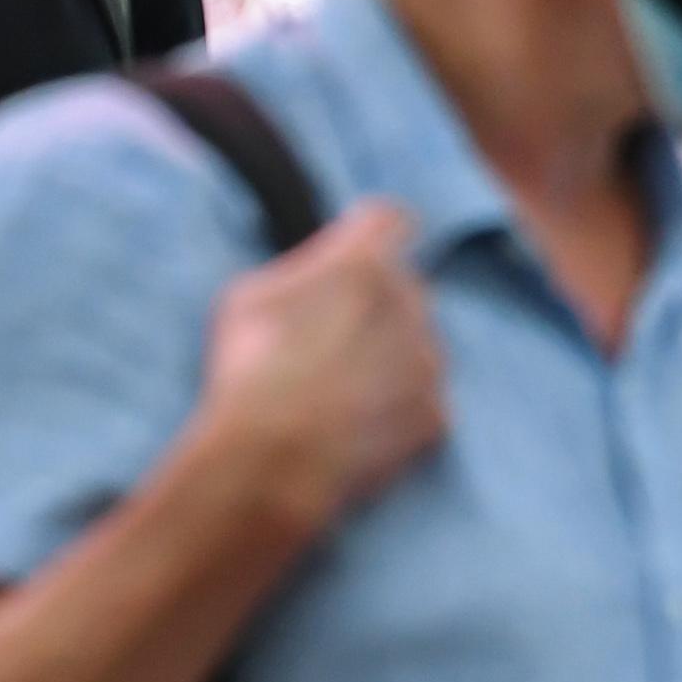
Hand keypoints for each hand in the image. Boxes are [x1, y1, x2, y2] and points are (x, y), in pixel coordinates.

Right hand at [194, 204, 443, 537]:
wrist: (272, 461)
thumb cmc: (249, 370)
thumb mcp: (246, 297)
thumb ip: (300, 270)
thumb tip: (322, 270)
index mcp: (364, 263)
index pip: (392, 220)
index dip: (370, 234)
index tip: (353, 252)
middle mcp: (411, 303)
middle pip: (405, 285)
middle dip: (376, 302)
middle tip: (329, 335)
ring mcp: (429, 362)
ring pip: (419, 342)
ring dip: (391, 355)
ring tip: (340, 388)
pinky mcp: (436, 415)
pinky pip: (423, 398)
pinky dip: (399, 406)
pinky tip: (358, 422)